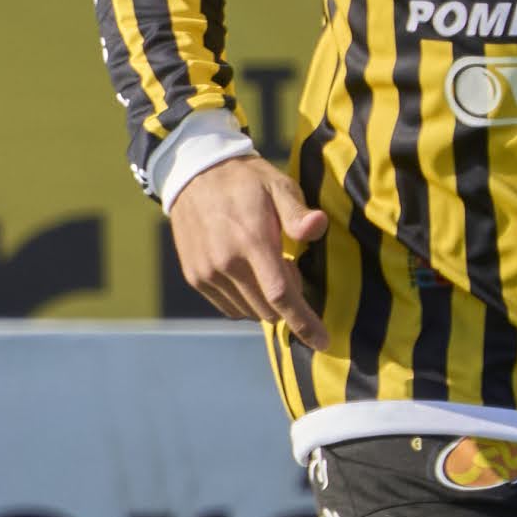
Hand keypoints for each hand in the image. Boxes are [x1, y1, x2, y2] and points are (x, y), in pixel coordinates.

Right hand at [165, 153, 325, 343]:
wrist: (193, 174)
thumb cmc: (245, 181)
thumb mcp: (278, 186)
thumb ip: (298, 213)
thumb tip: (318, 226)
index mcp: (251, 242)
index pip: (281, 296)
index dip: (304, 322)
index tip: (323, 342)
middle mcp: (225, 263)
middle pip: (267, 310)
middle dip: (287, 301)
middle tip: (287, 265)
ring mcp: (206, 273)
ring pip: (248, 312)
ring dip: (264, 301)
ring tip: (263, 265)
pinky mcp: (195, 277)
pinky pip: (229, 306)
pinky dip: (244, 299)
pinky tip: (246, 272)